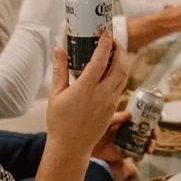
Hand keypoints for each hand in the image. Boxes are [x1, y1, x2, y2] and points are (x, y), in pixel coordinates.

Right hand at [45, 33, 126, 157]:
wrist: (71, 147)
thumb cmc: (60, 122)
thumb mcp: (56, 95)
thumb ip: (60, 70)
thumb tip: (59, 48)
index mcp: (85, 89)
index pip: (100, 61)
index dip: (105, 44)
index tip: (105, 32)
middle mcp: (101, 95)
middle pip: (120, 66)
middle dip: (120, 49)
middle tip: (113, 39)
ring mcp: (110, 103)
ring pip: (124, 76)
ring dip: (123, 61)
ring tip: (115, 51)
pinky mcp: (113, 109)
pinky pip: (121, 86)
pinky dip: (120, 74)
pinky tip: (112, 69)